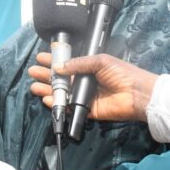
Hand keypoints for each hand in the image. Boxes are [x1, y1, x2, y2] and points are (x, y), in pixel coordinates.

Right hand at [29, 53, 157, 121]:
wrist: (136, 94)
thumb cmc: (121, 73)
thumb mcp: (100, 61)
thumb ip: (78, 64)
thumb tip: (58, 67)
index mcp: (88, 67)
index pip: (67, 63)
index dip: (54, 61)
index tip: (41, 58)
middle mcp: (84, 81)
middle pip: (61, 79)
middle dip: (46, 75)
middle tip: (33, 72)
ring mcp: (84, 96)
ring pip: (62, 93)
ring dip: (48, 89)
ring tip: (34, 85)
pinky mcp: (86, 111)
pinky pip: (69, 108)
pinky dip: (57, 104)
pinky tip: (47, 99)